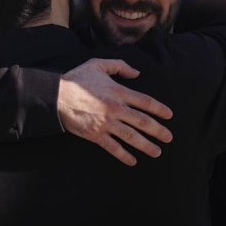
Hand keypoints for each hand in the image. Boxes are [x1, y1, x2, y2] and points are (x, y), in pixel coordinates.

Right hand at [58, 59, 173, 166]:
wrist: (56, 96)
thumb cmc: (77, 79)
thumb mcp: (98, 64)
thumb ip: (120, 67)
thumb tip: (137, 74)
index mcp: (117, 91)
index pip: (144, 102)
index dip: (159, 109)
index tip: (169, 115)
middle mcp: (114, 109)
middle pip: (142, 121)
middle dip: (158, 131)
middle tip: (169, 138)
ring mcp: (105, 123)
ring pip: (131, 137)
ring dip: (145, 145)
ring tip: (157, 152)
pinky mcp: (95, 135)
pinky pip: (112, 147)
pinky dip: (123, 155)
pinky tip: (133, 161)